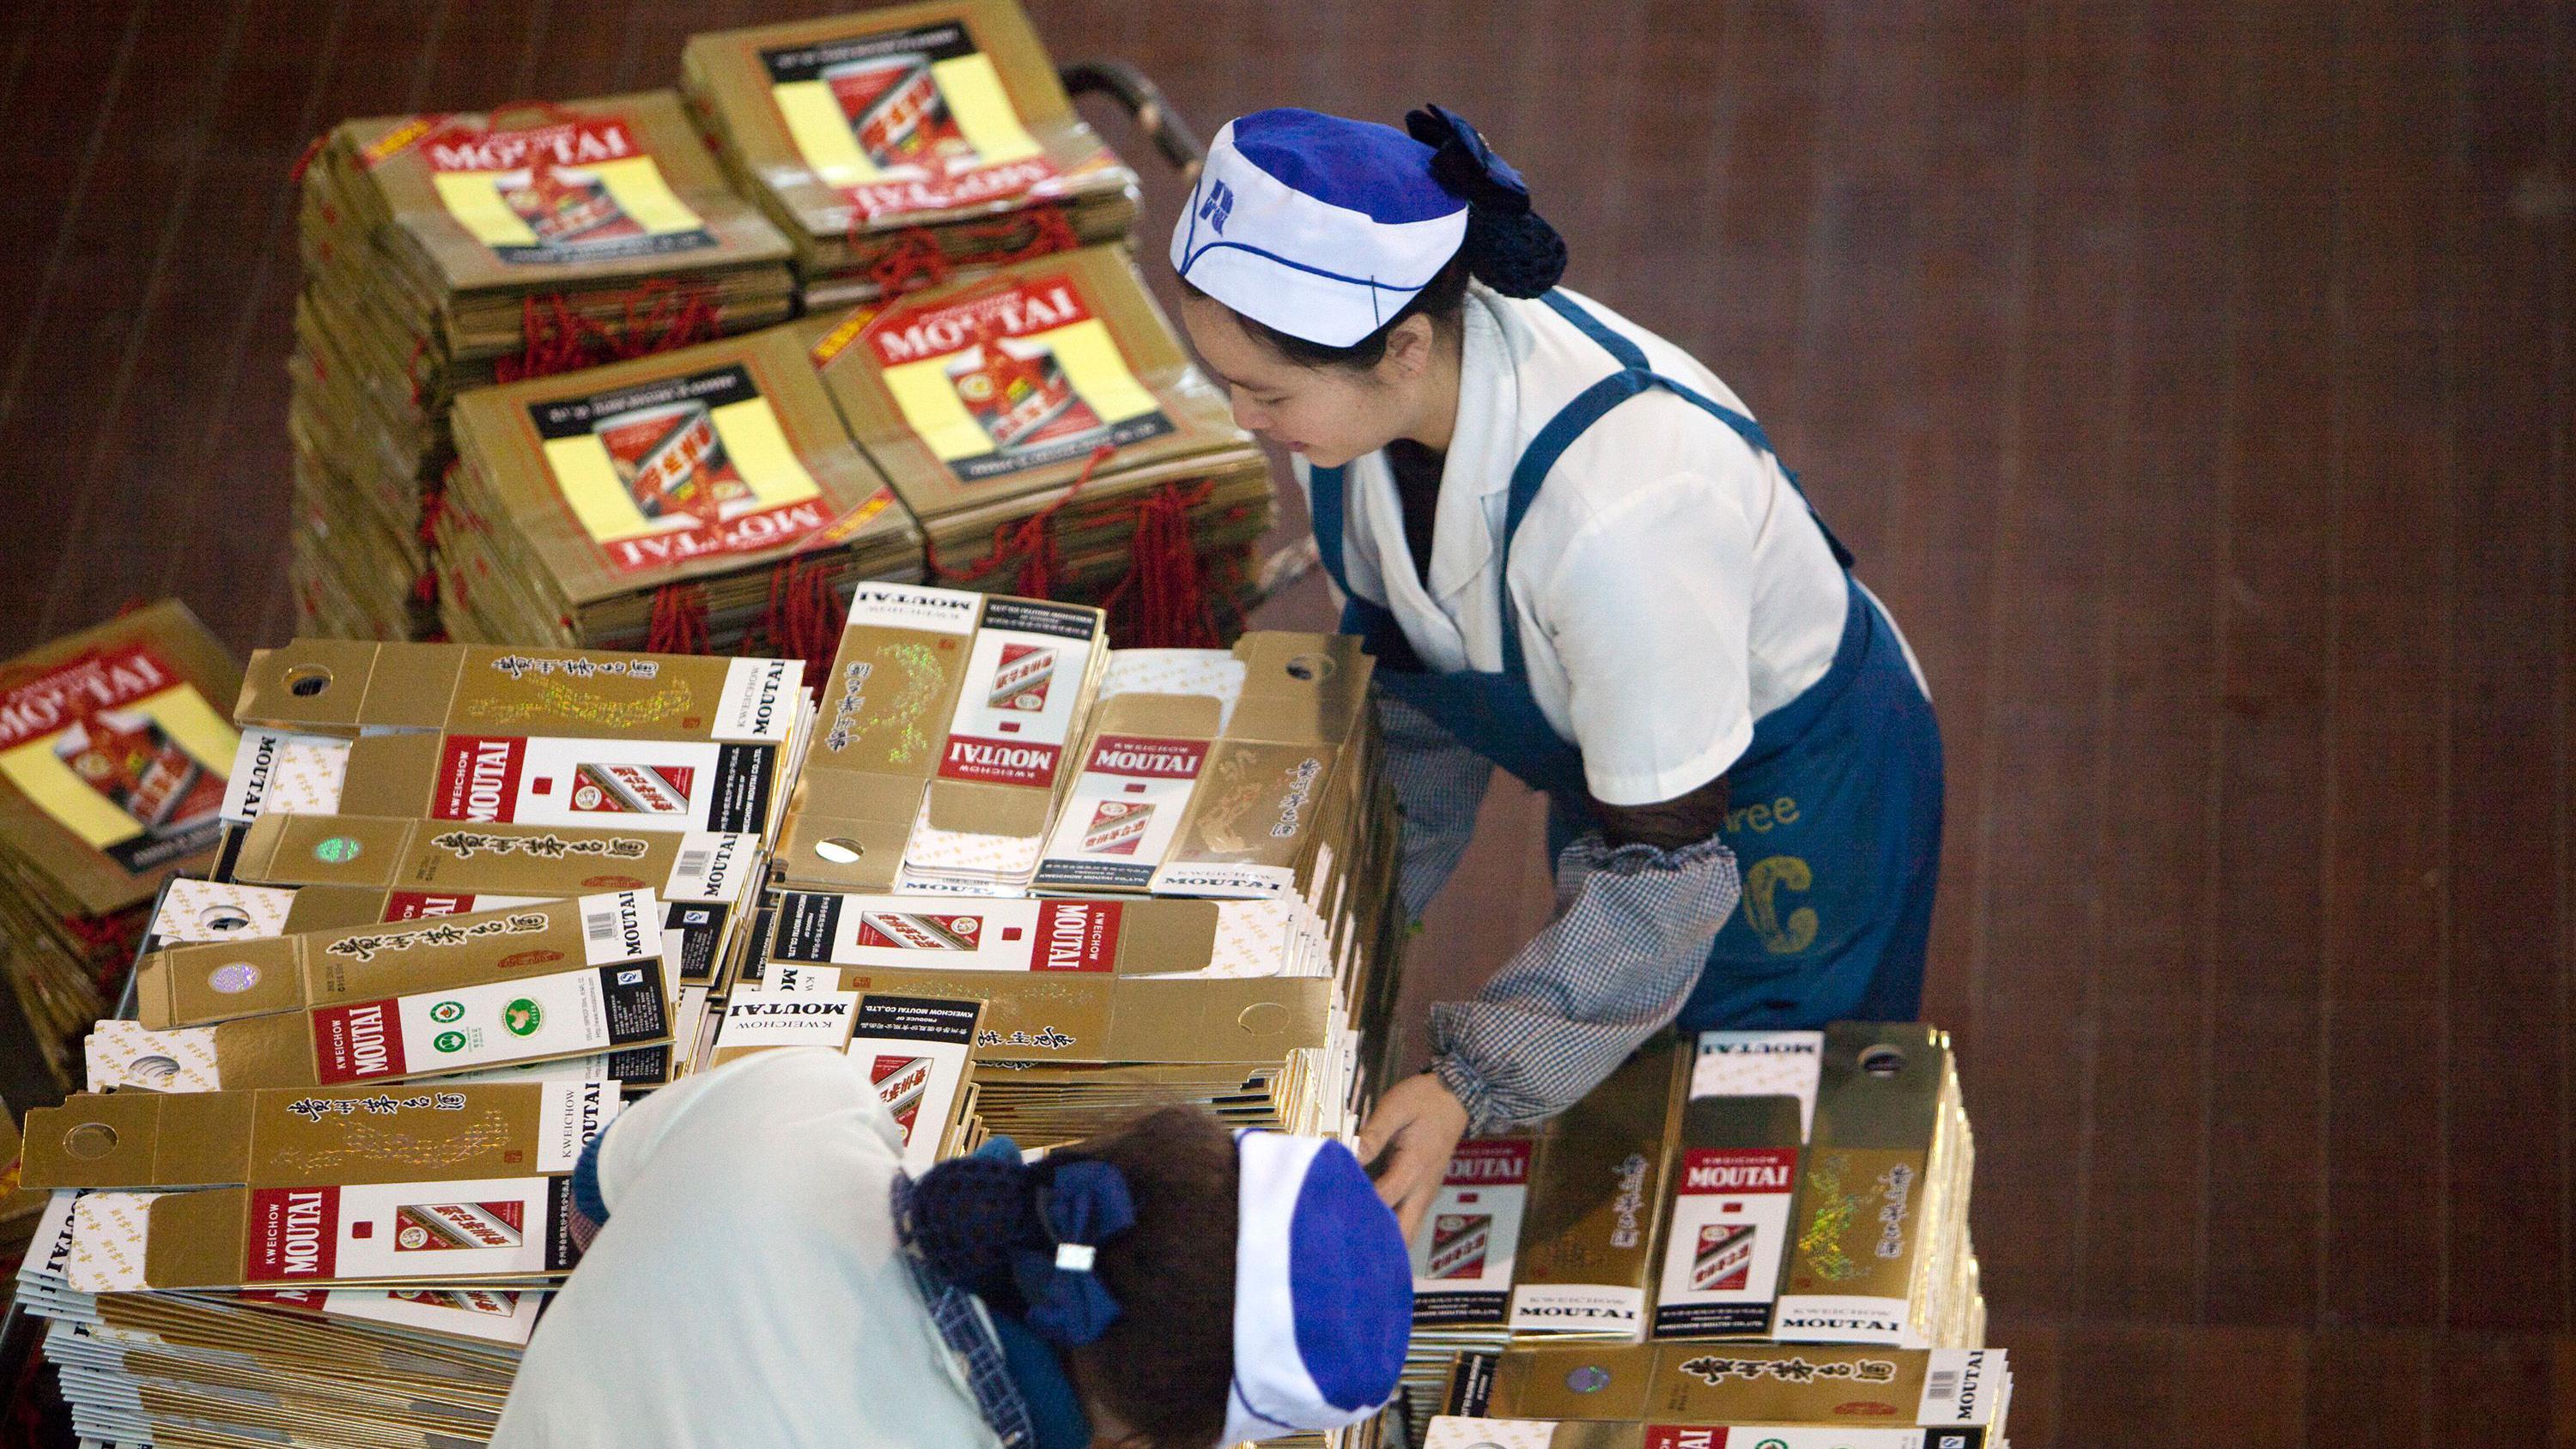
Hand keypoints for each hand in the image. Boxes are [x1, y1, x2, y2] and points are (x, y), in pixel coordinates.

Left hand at [1358, 1073, 1468, 1239]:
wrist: (1455, 1097)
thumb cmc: (1423, 1101)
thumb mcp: (1395, 1107)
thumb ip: (1373, 1135)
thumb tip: (1349, 1156)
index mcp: (1414, 1168)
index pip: (1384, 1199)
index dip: (1359, 1206)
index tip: (1333, 1205)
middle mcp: (1423, 1190)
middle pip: (1405, 1234)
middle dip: (1377, 1240)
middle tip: (1345, 1236)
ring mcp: (1425, 1195)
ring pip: (1408, 1232)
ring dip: (1384, 1237)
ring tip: (1351, 1232)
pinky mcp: (1423, 1193)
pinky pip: (1407, 1220)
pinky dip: (1389, 1227)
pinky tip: (1364, 1219)